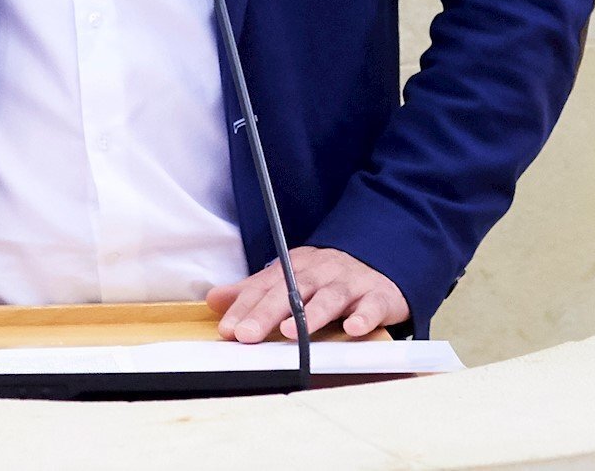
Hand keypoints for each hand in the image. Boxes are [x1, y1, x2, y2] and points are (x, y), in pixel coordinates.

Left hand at [206, 246, 408, 342]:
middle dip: (267, 312)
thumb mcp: (289, 277)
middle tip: (247, 334)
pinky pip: (372, 306)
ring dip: (310, 314)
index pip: (265, 286)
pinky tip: (353, 329)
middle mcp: (321, 272)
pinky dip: (364, 317)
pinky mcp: (379, 296)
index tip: (227, 329)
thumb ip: (253, 292)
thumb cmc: (328, 276)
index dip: (244, 307)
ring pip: (329, 297)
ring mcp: (350, 283)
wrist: (381, 260)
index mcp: (295, 266)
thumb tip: (213, 300)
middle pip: (292, 290)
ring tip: (290, 332)